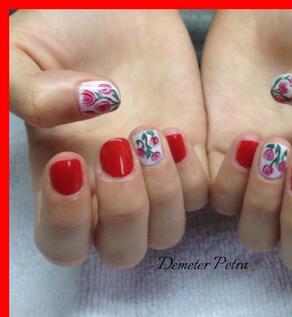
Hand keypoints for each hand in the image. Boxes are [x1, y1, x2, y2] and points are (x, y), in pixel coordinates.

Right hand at [10, 10, 207, 266]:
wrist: (119, 12)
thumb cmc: (66, 33)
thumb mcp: (23, 56)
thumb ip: (28, 93)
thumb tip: (87, 107)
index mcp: (65, 182)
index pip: (63, 243)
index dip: (66, 224)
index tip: (69, 161)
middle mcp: (110, 193)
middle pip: (124, 251)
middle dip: (126, 212)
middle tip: (118, 149)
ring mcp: (154, 181)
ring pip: (167, 233)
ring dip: (163, 194)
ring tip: (150, 134)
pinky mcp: (190, 162)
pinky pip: (201, 197)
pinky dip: (191, 174)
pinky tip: (175, 132)